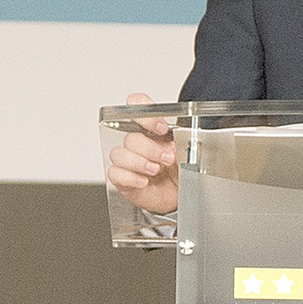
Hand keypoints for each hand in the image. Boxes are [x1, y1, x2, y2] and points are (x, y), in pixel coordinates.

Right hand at [105, 92, 178, 213]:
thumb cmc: (181, 172)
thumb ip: (183, 146)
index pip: (137, 106)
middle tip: (167, 158)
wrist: (179, 197)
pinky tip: (144, 181)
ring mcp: (128, 160)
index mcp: (152, 129)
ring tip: (155, 171)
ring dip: (139, 162)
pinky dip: (130, 177)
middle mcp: (138, 143)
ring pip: (118, 154)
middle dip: (150, 149)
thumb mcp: (188, 155)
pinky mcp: (122, 178)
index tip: (161, 128)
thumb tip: (175, 146)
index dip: (146, 115)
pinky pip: (115, 173)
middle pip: (131, 137)